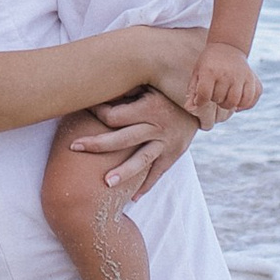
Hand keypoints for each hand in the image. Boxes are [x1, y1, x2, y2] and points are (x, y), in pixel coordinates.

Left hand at [63, 85, 198, 207]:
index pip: (116, 115)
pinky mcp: (174, 154)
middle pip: (123, 138)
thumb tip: (99, 83)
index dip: (97, 112)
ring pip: (142, 160)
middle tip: (74, 146)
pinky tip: (133, 198)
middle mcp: (158, 126)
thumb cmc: (170, 87)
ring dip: (123, 172)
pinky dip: (146, 186)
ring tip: (106, 184)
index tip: (83, 109)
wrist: (205, 101)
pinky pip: (158, 172)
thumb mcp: (152, 81)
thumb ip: (128, 85)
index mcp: (150, 106)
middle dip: (97, 143)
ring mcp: (167, 143)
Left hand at [186, 41, 260, 124]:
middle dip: (215, 100)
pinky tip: (238, 103)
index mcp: (210, 71)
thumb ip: (193, 91)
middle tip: (214, 93)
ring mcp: (242, 76)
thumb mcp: (197, 73)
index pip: (204, 95)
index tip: (200, 99)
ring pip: (236, 102)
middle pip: (220, 99)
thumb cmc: (209, 63)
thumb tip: (190, 108)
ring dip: (228, 104)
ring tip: (225, 98)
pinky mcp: (253, 79)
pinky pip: (251, 99)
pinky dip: (245, 105)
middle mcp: (227, 73)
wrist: (227, 46)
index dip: (200, 101)